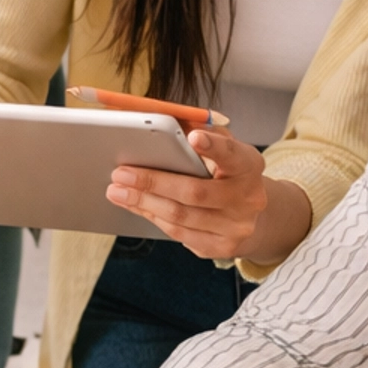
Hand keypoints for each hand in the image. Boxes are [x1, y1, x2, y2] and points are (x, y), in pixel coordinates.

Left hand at [107, 128, 279, 258]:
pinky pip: (178, 233)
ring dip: (143, 202)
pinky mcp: (220, 247)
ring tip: (117, 191)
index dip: (213, 146)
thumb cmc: (227, 173)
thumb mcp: (222, 150)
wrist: (250, 216)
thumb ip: (201, 133)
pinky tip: (135, 206)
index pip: (232, 154)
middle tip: (122, 174)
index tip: (192, 138)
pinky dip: (152, 216)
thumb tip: (167, 121)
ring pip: (180, 216)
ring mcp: (235, 227)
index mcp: (249, 165)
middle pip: (195, 192)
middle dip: (152, 182)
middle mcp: (248, 198)